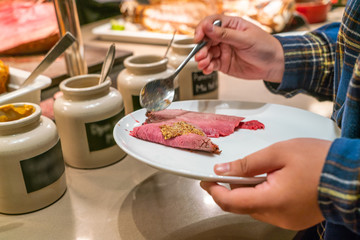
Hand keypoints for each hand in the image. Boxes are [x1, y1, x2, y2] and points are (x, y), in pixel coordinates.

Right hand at [194, 14, 283, 82]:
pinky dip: (207, 67)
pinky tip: (207, 69)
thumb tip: (208, 28)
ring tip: (203, 64)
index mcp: (231, 25)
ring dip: (203, 58)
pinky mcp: (224, 63)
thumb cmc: (265, 47)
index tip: (198, 37)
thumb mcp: (246, 39)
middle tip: (200, 55)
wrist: (274, 65)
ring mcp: (224, 50)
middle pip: (206, 39)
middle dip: (201, 48)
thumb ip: (226, 35)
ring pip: (207, 53)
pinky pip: (212, 64)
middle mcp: (225, 37)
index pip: (212, 23)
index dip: (202, 29)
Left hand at [200, 138, 331, 229]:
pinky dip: (262, 195)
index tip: (206, 179)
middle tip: (229, 170)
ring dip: (247, 191)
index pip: (231, 202)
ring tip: (255, 171)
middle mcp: (277, 216)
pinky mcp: (293, 218)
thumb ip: (247, 163)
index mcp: (272, 201)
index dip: (214, 190)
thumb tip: (222, 170)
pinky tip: (268, 180)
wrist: (351, 174)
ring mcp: (286, 220)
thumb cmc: (319, 160)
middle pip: (241, 206)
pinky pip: (268, 209)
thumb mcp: (278, 153)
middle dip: (231, 188)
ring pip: (254, 207)